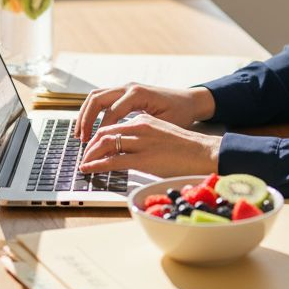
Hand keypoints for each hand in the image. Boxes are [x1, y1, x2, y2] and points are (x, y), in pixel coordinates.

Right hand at [73, 83, 214, 141]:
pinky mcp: (125, 92)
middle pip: (97, 99)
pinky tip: (90, 126)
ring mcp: (126, 87)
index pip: (110, 113)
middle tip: (81, 139)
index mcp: (137, 94)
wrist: (190, 100)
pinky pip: (102, 98)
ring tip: (80, 133)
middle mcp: (129, 87)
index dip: (100, 131)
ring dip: (85, 114)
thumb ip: (141, 131)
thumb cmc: (180, 113)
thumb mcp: (162, 124)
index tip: (94, 148)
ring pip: (96, 96)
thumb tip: (120, 144)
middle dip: (86, 120)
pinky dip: (93, 111)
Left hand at [79, 113, 220, 176]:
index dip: (97, 137)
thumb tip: (129, 150)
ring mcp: (141, 142)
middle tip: (83, 156)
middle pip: (104, 132)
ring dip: (90, 155)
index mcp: (143, 120)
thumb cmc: (187, 147)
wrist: (205, 152)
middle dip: (89, 145)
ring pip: (106, 144)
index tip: (91, 146)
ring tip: (84, 164)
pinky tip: (89, 169)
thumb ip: (144, 138)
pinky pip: (113, 161)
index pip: (112, 126)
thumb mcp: (161, 134)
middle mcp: (140, 126)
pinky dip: (97, 165)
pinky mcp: (144, 158)